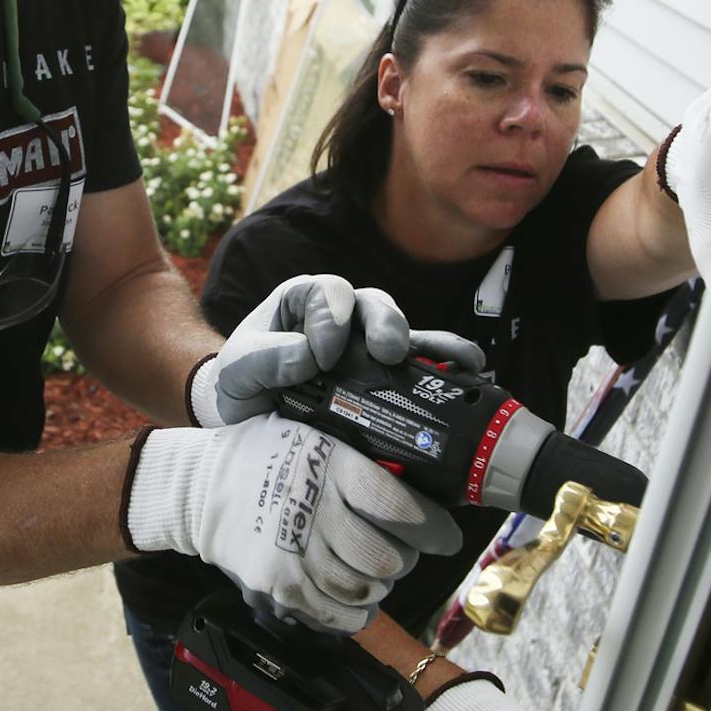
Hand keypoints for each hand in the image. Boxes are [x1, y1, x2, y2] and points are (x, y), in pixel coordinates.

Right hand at [123, 416, 461, 631]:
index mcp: (331, 464)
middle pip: (385, 557)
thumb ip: (357, 458)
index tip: (446, 539)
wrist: (198, 488)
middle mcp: (315, 508)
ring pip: (363, 588)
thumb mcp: (311, 435)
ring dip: (377, 586)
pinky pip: (335, 613)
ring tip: (370, 573)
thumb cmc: (263, 457)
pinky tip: (354, 601)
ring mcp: (294, 549)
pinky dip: (354, 613)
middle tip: (399, 553)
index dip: (432, 529)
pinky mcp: (279, 582)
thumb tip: (417, 480)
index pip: (398, 507)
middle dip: (402, 560)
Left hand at [189, 274, 486, 426]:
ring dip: (427, 344)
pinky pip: (422, 364)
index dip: (330, 319)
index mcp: (304, 301)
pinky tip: (472, 372)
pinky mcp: (385, 377)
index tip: (321, 356)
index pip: (327, 292)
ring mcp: (367, 345)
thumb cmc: (241, 381)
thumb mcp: (238, 368)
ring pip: (403, 330)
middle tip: (387, 352)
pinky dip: (447, 365)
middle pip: (373, 304)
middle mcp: (342, 317)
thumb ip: (264, 358)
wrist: (249, 418)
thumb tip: (309, 358)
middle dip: (386, 324)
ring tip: (452, 359)